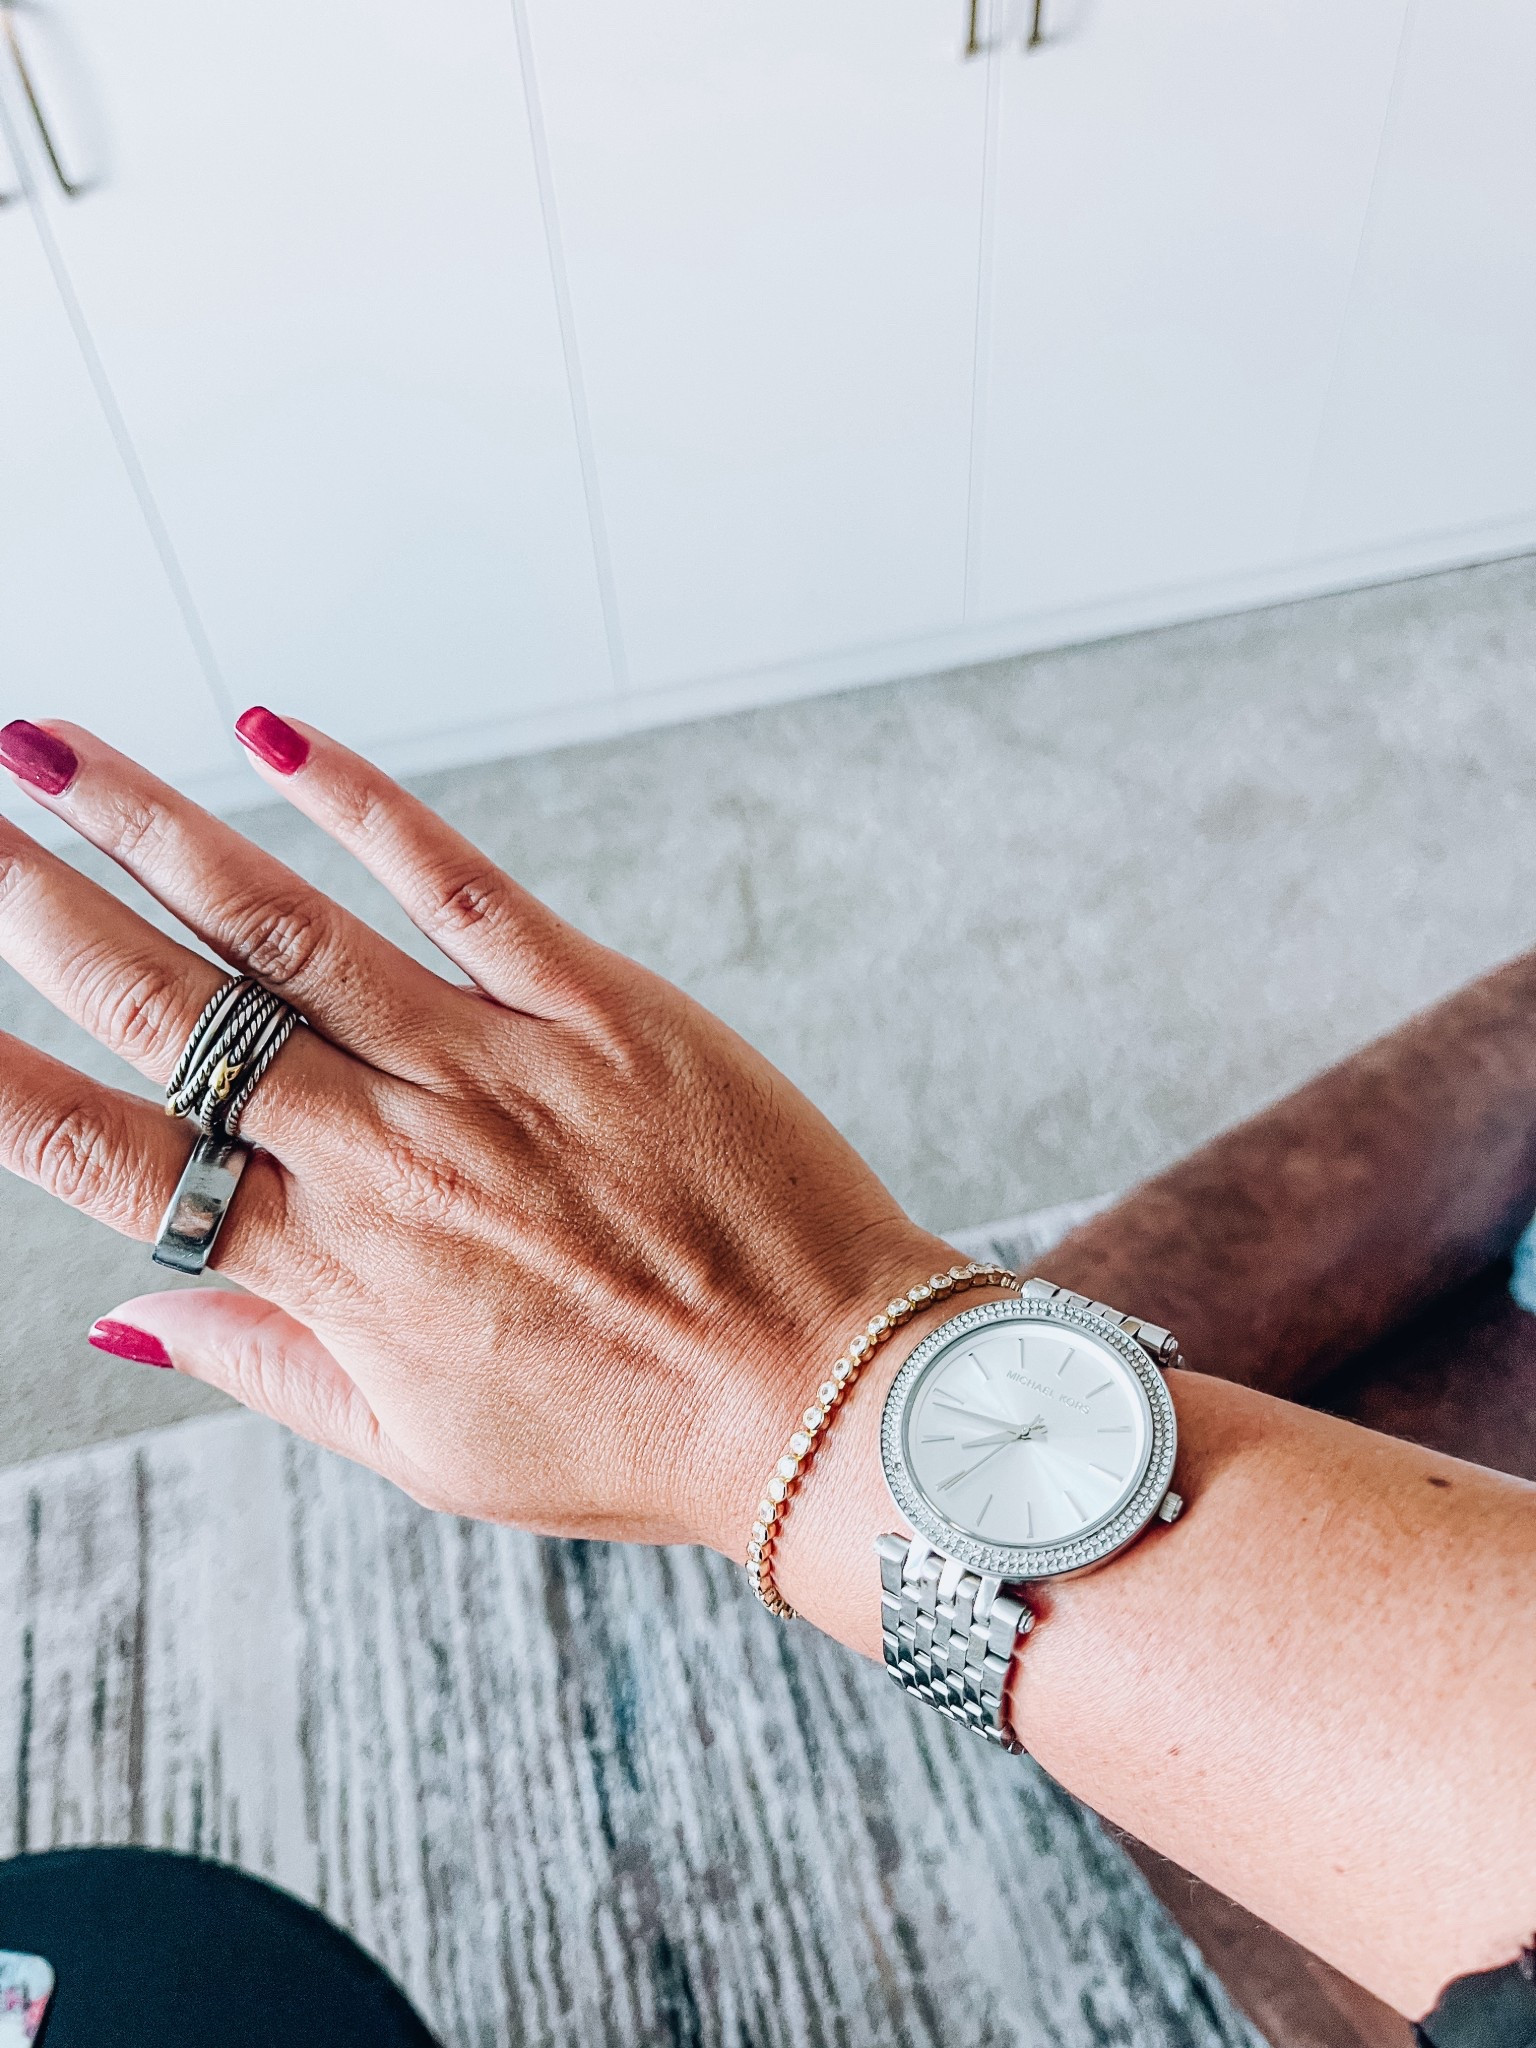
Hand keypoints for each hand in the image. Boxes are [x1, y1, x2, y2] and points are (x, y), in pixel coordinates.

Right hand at [0, 713, 957, 1553]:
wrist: (824, 1395)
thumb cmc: (630, 1437)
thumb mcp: (427, 1451)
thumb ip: (269, 1368)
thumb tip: (125, 1311)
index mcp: (337, 1274)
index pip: (116, 1161)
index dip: (1, 1079)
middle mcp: (393, 1158)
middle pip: (174, 1014)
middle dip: (40, 907)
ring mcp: (496, 1069)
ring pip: (288, 929)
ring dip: (154, 824)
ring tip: (49, 747)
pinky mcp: (599, 1007)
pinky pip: (459, 886)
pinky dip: (363, 802)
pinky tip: (272, 733)